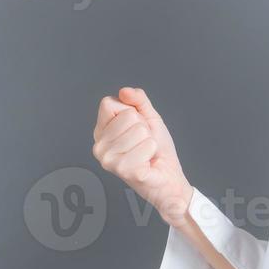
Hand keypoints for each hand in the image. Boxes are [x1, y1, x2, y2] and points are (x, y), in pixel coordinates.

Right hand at [92, 87, 193, 227]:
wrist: (169, 177)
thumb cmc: (157, 150)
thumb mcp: (149, 118)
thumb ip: (138, 100)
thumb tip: (124, 91)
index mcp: (100, 132)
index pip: (108, 103)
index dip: (129, 111)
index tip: (134, 127)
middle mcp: (99, 147)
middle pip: (127, 116)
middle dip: (143, 127)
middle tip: (142, 143)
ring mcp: (109, 160)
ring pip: (139, 130)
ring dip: (149, 141)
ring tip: (145, 153)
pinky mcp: (124, 171)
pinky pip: (147, 146)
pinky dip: (153, 152)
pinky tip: (147, 163)